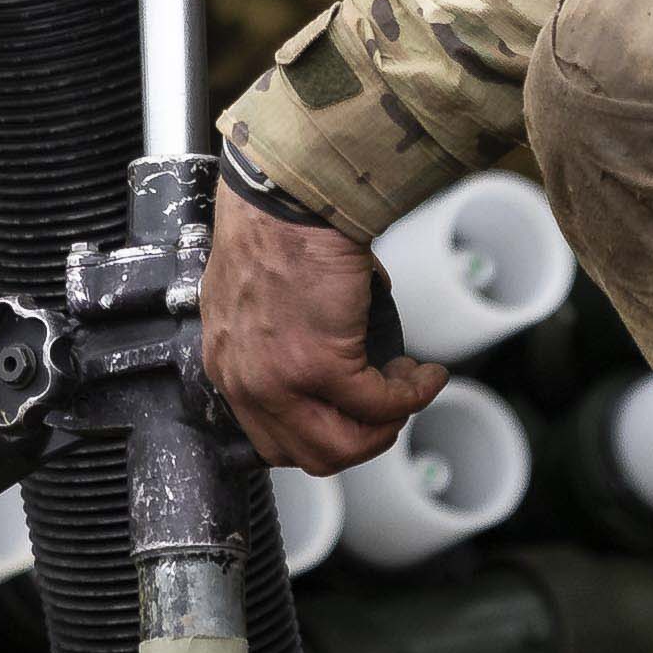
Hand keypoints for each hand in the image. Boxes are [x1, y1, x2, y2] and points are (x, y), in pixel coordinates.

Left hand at [197, 192, 444, 476]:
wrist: (284, 198)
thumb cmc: (274, 229)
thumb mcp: (254, 299)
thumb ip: (280, 333)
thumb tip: (336, 339)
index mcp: (228, 367)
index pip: (272, 439)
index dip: (321, 436)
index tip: (351, 417)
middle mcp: (247, 382)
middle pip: (312, 454)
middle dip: (362, 441)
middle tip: (388, 411)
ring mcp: (281, 380)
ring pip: (346, 444)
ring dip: (388, 426)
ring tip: (408, 390)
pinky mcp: (320, 365)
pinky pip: (380, 404)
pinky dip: (412, 395)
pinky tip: (425, 375)